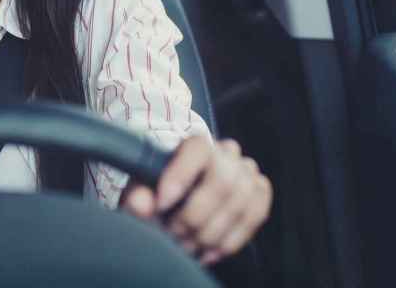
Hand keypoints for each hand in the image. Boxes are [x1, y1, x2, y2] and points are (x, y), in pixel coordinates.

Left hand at [120, 136, 271, 265]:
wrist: (180, 199)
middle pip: (222, 181)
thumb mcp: (140, 193)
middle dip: (196, 216)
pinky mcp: (259, 191)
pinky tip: (210, 250)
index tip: (162, 203)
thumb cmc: (159, 193)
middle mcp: (226, 153)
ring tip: (188, 246)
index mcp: (194, 145)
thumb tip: (142, 205)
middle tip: (174, 234)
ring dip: (212, 232)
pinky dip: (232, 239)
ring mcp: (246, 171)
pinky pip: (256, 214)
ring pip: (241, 201)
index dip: (181, 176)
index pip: (198, 148)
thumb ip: (136, 197)